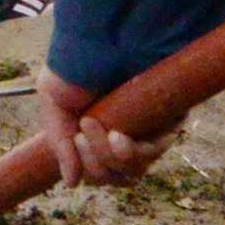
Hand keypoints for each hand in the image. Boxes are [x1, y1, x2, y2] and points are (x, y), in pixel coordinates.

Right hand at [35, 62, 177, 192]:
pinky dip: (134, 151)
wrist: (96, 40)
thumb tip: (71, 184)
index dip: (90, 170)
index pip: (101, 174)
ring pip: (134, 169)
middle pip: (117, 176)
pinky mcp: (168, 121)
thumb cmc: (74, 68)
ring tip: (100, 128)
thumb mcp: (56, 108)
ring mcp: (149, 131)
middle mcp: (128, 137)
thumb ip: (61, 147)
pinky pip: (154, 152)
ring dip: (111, 157)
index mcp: (101, 138)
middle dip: (96, 162)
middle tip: (84, 129)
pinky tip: (118, 136)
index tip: (77, 141)